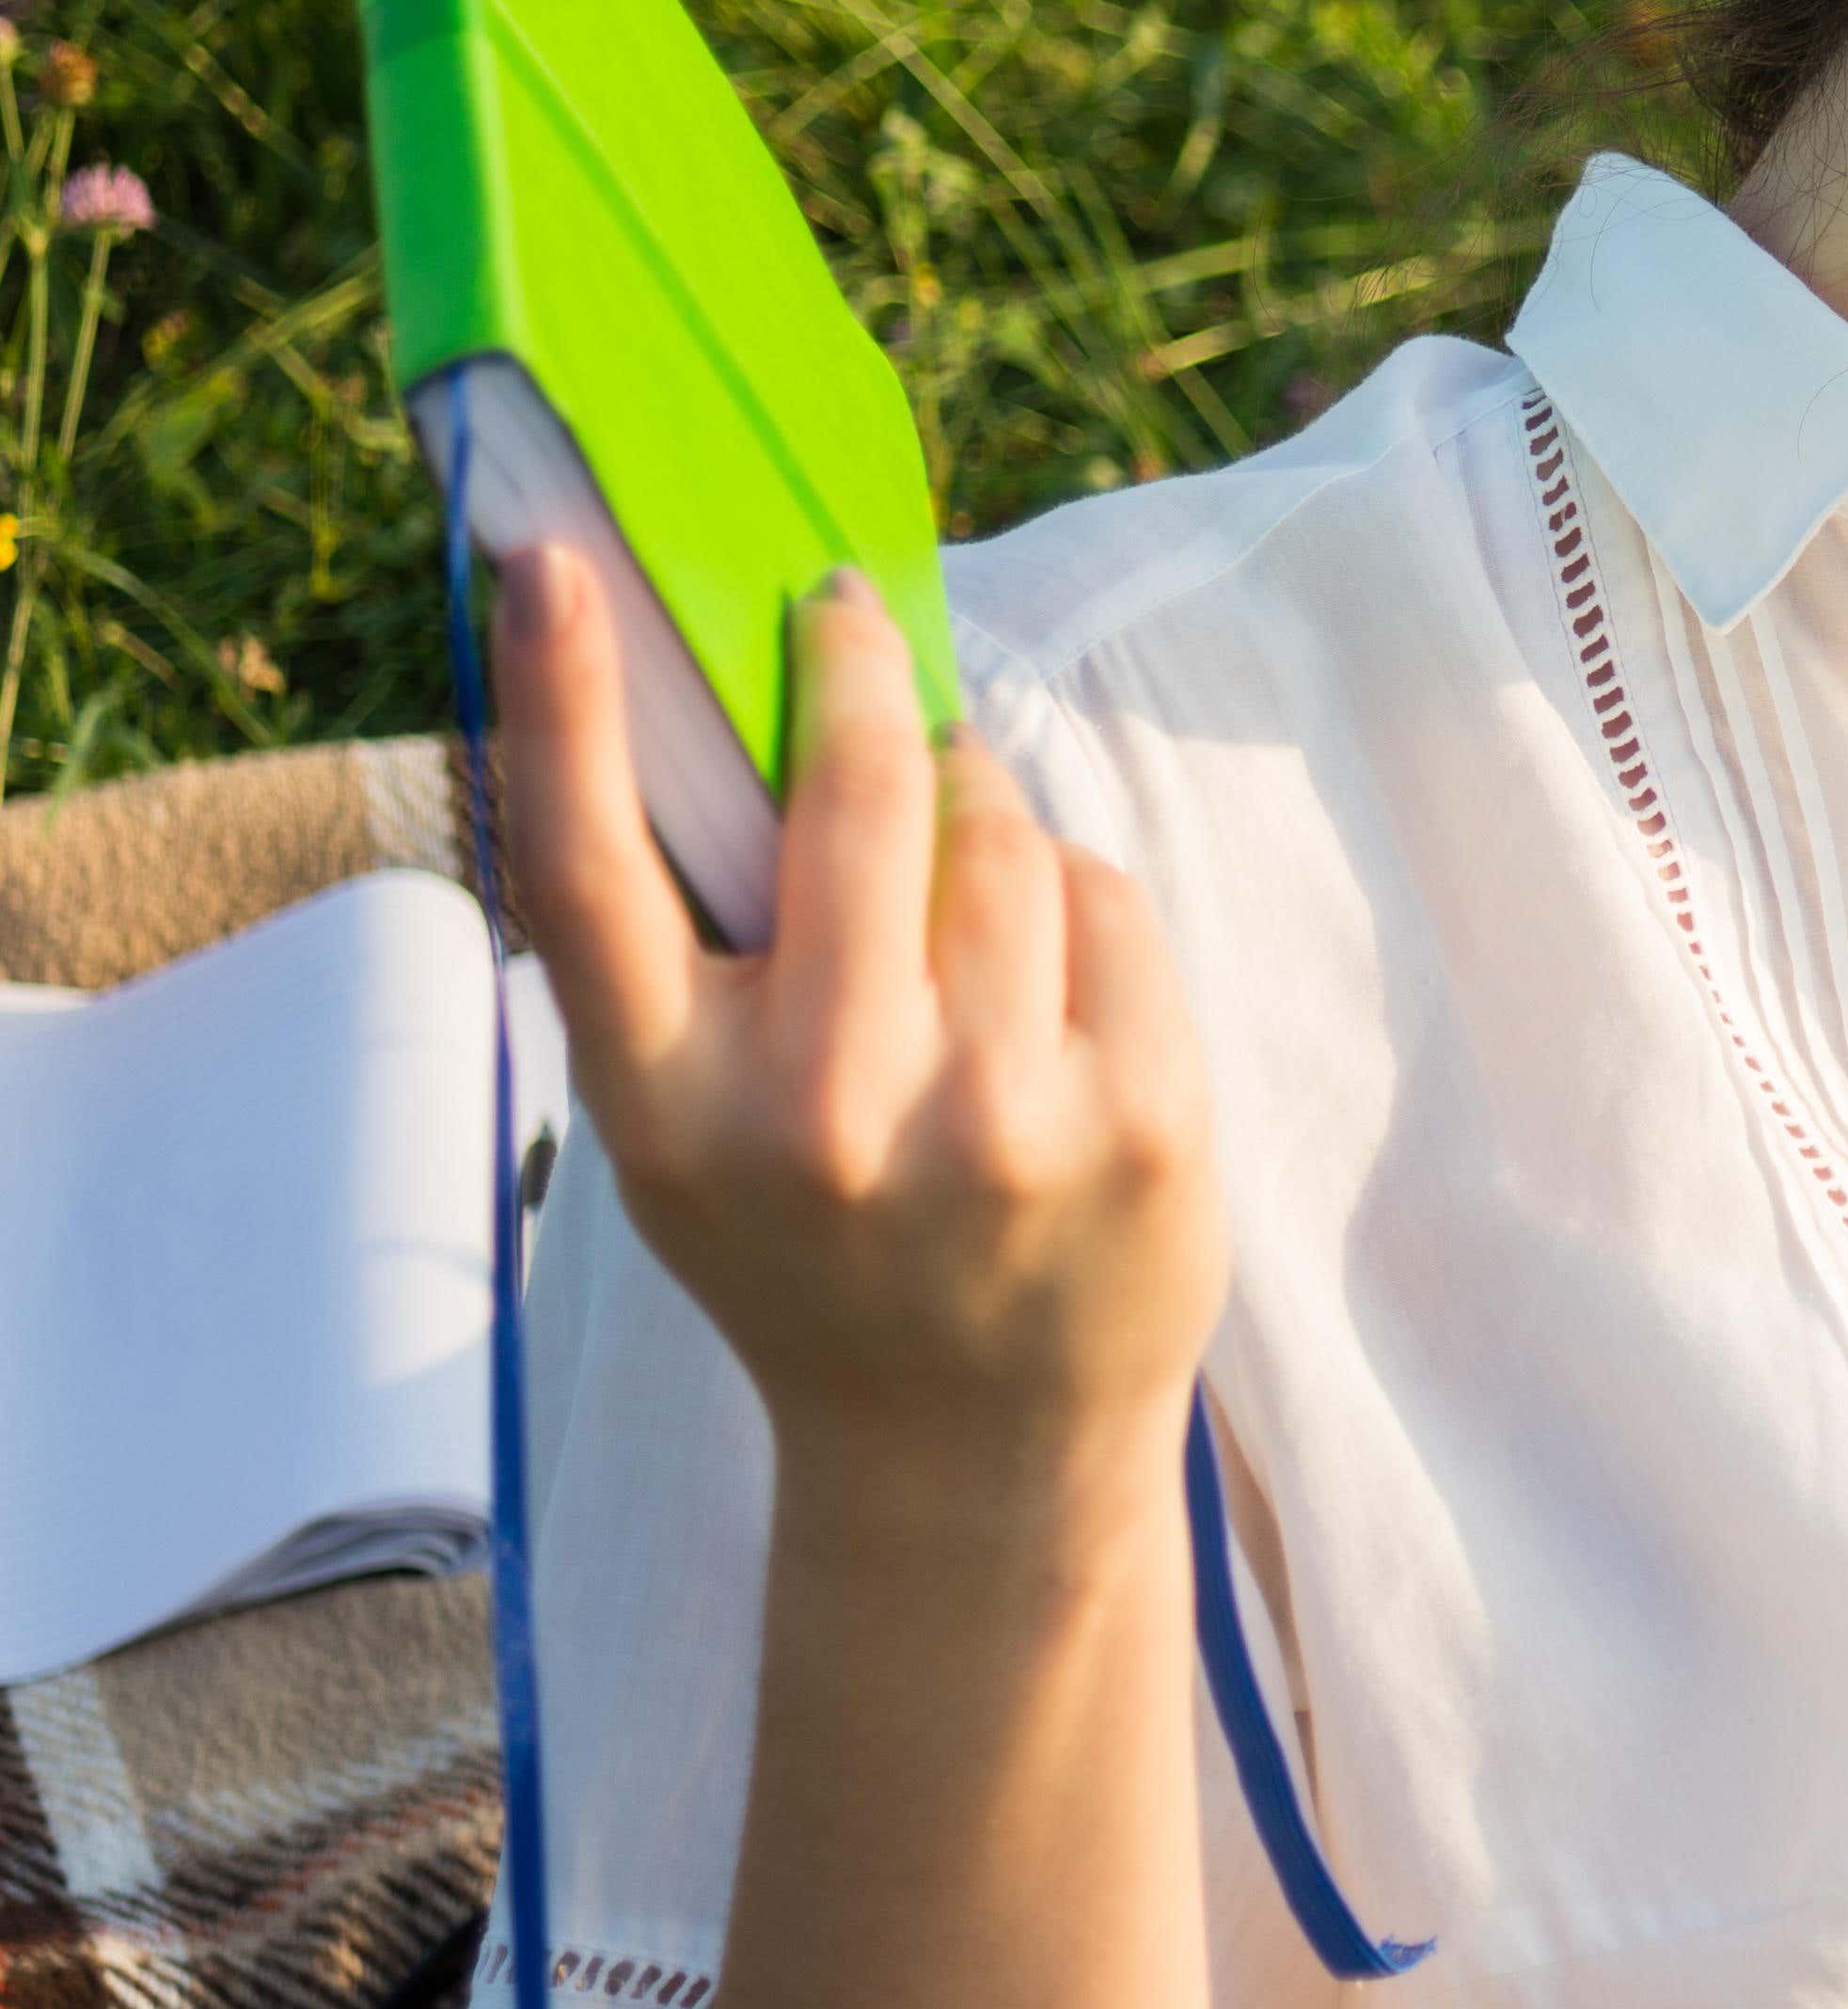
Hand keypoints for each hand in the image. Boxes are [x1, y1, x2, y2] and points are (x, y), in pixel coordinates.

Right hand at [499, 544, 1227, 1479]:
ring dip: (982, 816)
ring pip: (1003, 832)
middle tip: (846, 621)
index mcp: (669, 1105)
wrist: (973, 1450)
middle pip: (854, 793)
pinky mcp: (1137, 1121)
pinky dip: (1080, 906)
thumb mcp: (692, 1130)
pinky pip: (1109, 900)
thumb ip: (699, 955)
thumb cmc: (819, 1247)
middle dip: (855, 672)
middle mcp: (823, 1110)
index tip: (548, 558)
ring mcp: (995, 1120)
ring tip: (961, 901)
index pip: (585, 867)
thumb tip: (744, 700)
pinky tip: (1051, 995)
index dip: (560, 697)